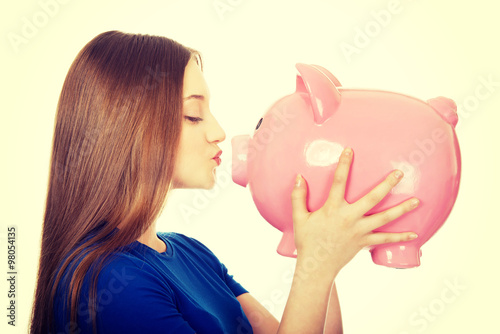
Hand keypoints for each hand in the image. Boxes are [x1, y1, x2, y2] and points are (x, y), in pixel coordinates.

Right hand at [291, 147, 418, 273]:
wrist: (316, 266)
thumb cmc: (307, 241)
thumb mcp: (299, 218)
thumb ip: (298, 196)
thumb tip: (299, 177)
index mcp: (332, 209)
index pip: (339, 182)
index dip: (344, 165)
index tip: (350, 150)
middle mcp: (349, 218)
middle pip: (372, 198)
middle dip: (387, 184)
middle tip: (399, 173)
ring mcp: (359, 231)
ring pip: (384, 218)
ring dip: (402, 209)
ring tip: (417, 201)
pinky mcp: (364, 242)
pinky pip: (385, 239)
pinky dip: (399, 237)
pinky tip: (414, 235)